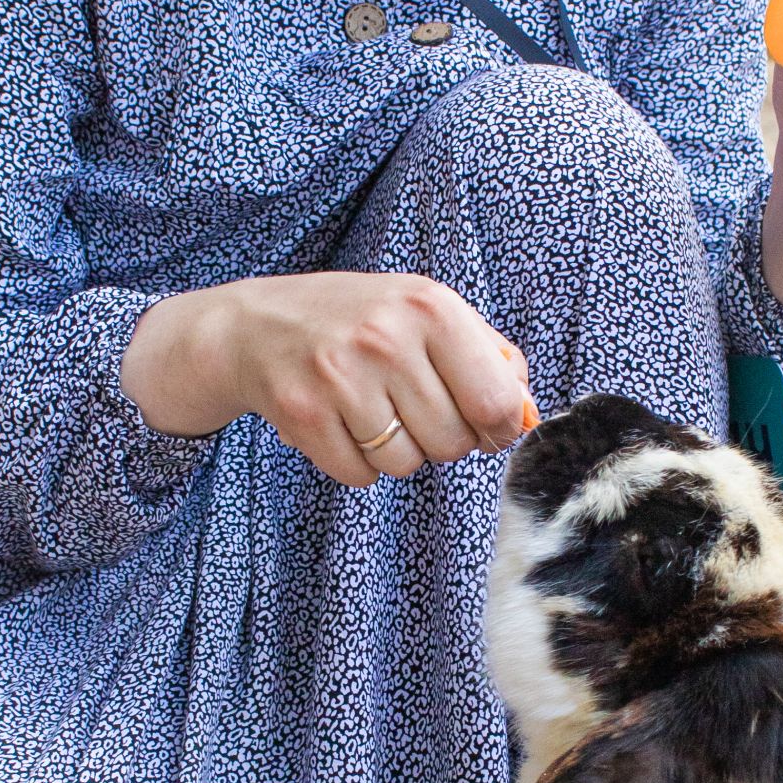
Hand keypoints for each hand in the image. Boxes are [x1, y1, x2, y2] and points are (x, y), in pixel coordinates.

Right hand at [121, 272, 530, 486]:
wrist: (256, 326)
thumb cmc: (361, 322)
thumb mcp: (427, 313)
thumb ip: (489, 358)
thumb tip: (526, 418)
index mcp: (430, 307)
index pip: (496, 402)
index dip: (500, 429)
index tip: (487, 426)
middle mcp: (385, 338)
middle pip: (452, 442)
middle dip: (443, 441)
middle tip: (416, 412)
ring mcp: (339, 377)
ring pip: (407, 464)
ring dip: (399, 453)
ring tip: (374, 413)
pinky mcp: (302, 413)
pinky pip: (361, 475)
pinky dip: (358, 463)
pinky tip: (342, 426)